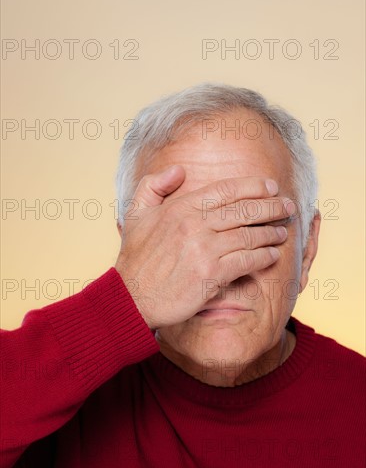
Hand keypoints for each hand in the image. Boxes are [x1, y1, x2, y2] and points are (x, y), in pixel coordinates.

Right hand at [115, 165, 292, 328]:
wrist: (130, 297)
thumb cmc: (136, 257)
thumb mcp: (136, 213)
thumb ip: (154, 185)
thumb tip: (179, 170)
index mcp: (181, 207)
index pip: (227, 190)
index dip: (253, 186)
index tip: (271, 186)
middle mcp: (195, 224)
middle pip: (244, 210)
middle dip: (272, 206)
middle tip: (288, 206)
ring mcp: (204, 249)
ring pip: (250, 235)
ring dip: (271, 232)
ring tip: (283, 231)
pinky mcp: (211, 274)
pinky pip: (247, 260)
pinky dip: (264, 256)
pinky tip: (273, 255)